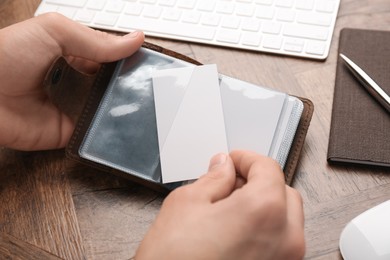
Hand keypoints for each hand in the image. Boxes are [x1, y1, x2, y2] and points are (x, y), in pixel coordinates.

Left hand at [0, 13, 143, 150]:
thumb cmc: (5, 55)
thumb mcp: (54, 31)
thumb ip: (96, 39)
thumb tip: (134, 39)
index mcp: (74, 54)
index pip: (111, 57)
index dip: (130, 59)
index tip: (151, 62)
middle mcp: (77, 81)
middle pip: (113, 84)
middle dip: (130, 85)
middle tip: (150, 86)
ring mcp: (74, 107)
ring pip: (109, 109)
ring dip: (122, 108)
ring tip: (145, 106)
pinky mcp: (69, 131)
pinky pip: (96, 132)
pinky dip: (108, 130)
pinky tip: (122, 125)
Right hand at [135, 150, 304, 259]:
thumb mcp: (186, 203)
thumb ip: (213, 179)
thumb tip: (223, 167)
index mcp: (264, 211)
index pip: (268, 168)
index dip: (246, 158)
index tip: (232, 160)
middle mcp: (285, 238)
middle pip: (283, 191)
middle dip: (257, 181)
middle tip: (229, 180)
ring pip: (285, 218)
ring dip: (262, 205)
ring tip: (228, 207)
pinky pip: (279, 240)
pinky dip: (264, 227)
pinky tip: (234, 229)